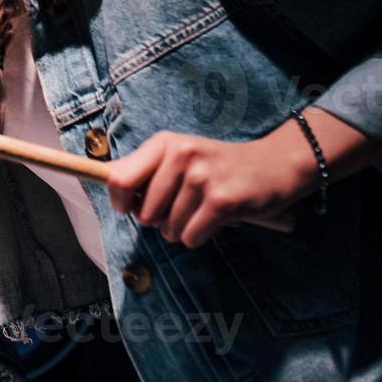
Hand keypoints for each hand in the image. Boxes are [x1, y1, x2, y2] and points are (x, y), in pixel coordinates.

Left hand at [105, 130, 315, 247]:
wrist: (274, 164)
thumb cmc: (217, 165)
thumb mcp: (178, 155)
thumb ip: (143, 168)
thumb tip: (107, 181)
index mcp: (164, 144)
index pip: (118, 178)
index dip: (118, 201)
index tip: (127, 208)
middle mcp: (180, 156)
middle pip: (144, 213)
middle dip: (159, 220)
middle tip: (181, 208)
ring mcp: (202, 178)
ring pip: (169, 229)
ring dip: (183, 229)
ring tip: (202, 210)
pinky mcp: (223, 200)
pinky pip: (191, 237)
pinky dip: (200, 236)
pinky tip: (214, 220)